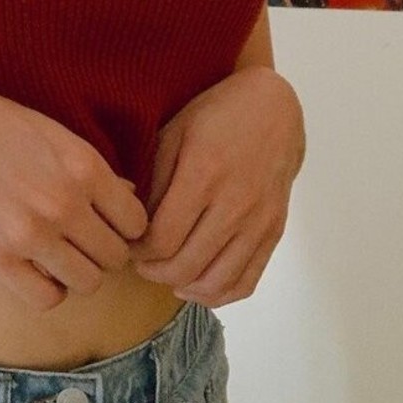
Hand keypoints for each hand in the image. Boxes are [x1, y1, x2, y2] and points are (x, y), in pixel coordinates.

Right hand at [0, 79, 148, 311]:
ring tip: (60, 254)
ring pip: (89, 282)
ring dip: (79, 272)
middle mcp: (64, 203)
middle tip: (83, 240)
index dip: (125, 226)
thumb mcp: (51, 133)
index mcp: (84, 166)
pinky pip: (47, 298)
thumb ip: (91, 169)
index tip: (108, 223)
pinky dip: (49, 289)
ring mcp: (31, 234)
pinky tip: (38, 268)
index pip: (136, 222)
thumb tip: (129, 197)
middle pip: (116, 257)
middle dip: (103, 250)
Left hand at [130, 66, 303, 306]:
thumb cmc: (215, 116)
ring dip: (183, 286)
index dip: (137, 251)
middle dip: (153, 271)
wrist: (273, 108)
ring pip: (216, 282)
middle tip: (139, 261)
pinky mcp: (274, 231)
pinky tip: (196, 284)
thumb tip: (132, 223)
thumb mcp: (174, 133)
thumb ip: (153, 179)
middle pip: (186, 266)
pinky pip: (246, 281)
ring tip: (164, 273)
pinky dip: (218, 294)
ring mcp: (258, 221)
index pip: (162, 239)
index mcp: (203, 174)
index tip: (128, 242)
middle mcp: (235, 203)